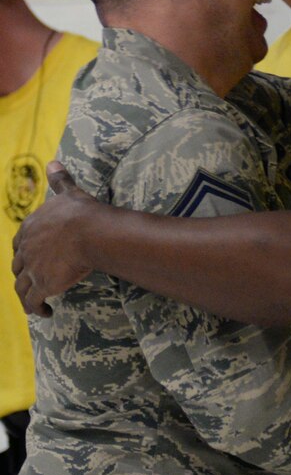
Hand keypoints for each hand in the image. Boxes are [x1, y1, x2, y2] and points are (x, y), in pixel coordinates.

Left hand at [12, 161, 95, 316]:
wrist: (88, 231)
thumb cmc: (80, 212)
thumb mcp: (68, 193)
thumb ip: (60, 180)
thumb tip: (53, 162)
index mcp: (30, 227)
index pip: (19, 243)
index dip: (23, 251)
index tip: (30, 257)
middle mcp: (26, 249)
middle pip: (17, 265)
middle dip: (23, 273)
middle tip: (33, 280)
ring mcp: (32, 268)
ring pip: (21, 286)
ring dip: (26, 295)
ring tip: (36, 302)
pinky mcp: (42, 284)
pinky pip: (32, 301)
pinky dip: (36, 308)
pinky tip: (45, 312)